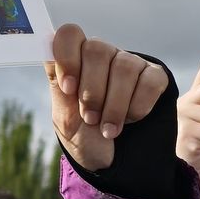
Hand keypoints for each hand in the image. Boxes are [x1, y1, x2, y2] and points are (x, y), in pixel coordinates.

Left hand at [47, 24, 170, 171]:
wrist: (111, 163)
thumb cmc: (84, 135)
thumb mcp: (64, 115)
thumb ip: (57, 82)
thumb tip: (45, 44)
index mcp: (76, 60)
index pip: (70, 35)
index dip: (68, 58)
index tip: (68, 89)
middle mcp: (103, 56)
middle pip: (97, 50)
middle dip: (92, 91)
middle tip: (90, 118)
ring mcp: (130, 64)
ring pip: (124, 67)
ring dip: (114, 105)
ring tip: (108, 130)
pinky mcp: (155, 77)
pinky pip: (149, 82)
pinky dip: (138, 106)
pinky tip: (131, 120)